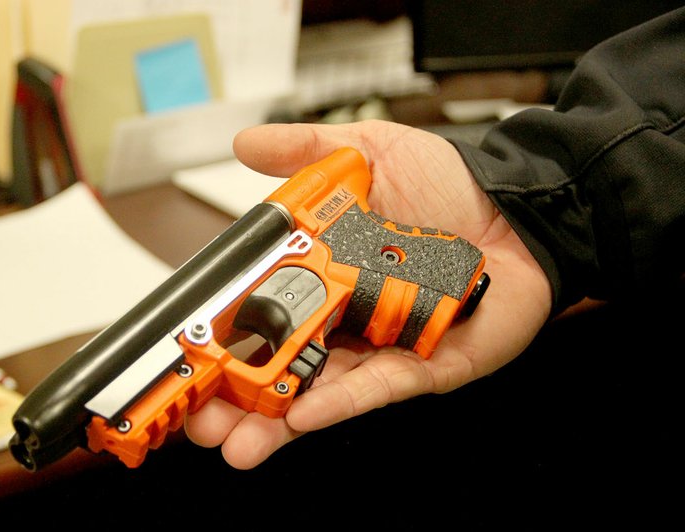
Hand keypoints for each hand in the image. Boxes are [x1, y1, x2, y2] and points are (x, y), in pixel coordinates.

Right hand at [185, 120, 551, 468]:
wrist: (522, 206)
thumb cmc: (452, 183)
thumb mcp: (370, 152)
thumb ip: (307, 150)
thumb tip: (246, 144)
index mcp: (324, 271)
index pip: (261, 309)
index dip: (223, 334)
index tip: (188, 355)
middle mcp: (345, 314)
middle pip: (281, 362)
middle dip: (235, 397)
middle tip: (197, 420)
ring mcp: (380, 345)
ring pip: (319, 389)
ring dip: (274, 420)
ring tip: (232, 441)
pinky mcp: (421, 367)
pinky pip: (375, 388)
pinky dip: (337, 402)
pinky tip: (298, 418)